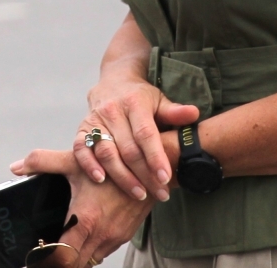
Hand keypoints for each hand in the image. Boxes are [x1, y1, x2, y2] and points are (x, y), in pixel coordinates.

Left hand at [10, 149, 149, 267]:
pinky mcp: (123, 236)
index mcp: (84, 219)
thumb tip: (16, 167)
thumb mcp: (75, 159)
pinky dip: (89, 253)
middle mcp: (100, 234)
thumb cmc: (112, 162)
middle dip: (59, 263)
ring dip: (75, 260)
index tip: (34, 263)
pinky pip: (102, 253)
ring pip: (89, 261)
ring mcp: (113, 238)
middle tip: (43, 258)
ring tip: (59, 253)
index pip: (62, 256)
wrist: (149, 168)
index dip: (46, 262)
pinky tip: (80, 244)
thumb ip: (42, 162)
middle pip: (74, 265)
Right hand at [76, 72, 199, 202]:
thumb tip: (194, 114)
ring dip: (122, 177)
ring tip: (139, 194)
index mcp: (134, 103)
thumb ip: (174, 111)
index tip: (166, 177)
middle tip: (161, 194)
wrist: (113, 81)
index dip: (155, 157)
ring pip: (107, 152)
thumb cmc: (141, 96)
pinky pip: (82, 149)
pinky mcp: (82, 129)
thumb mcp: (158, 100)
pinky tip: (101, 180)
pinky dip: (89, 165)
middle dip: (145, 175)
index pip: (145, 133)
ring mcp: (95, 120)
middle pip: (128, 149)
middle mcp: (112, 111)